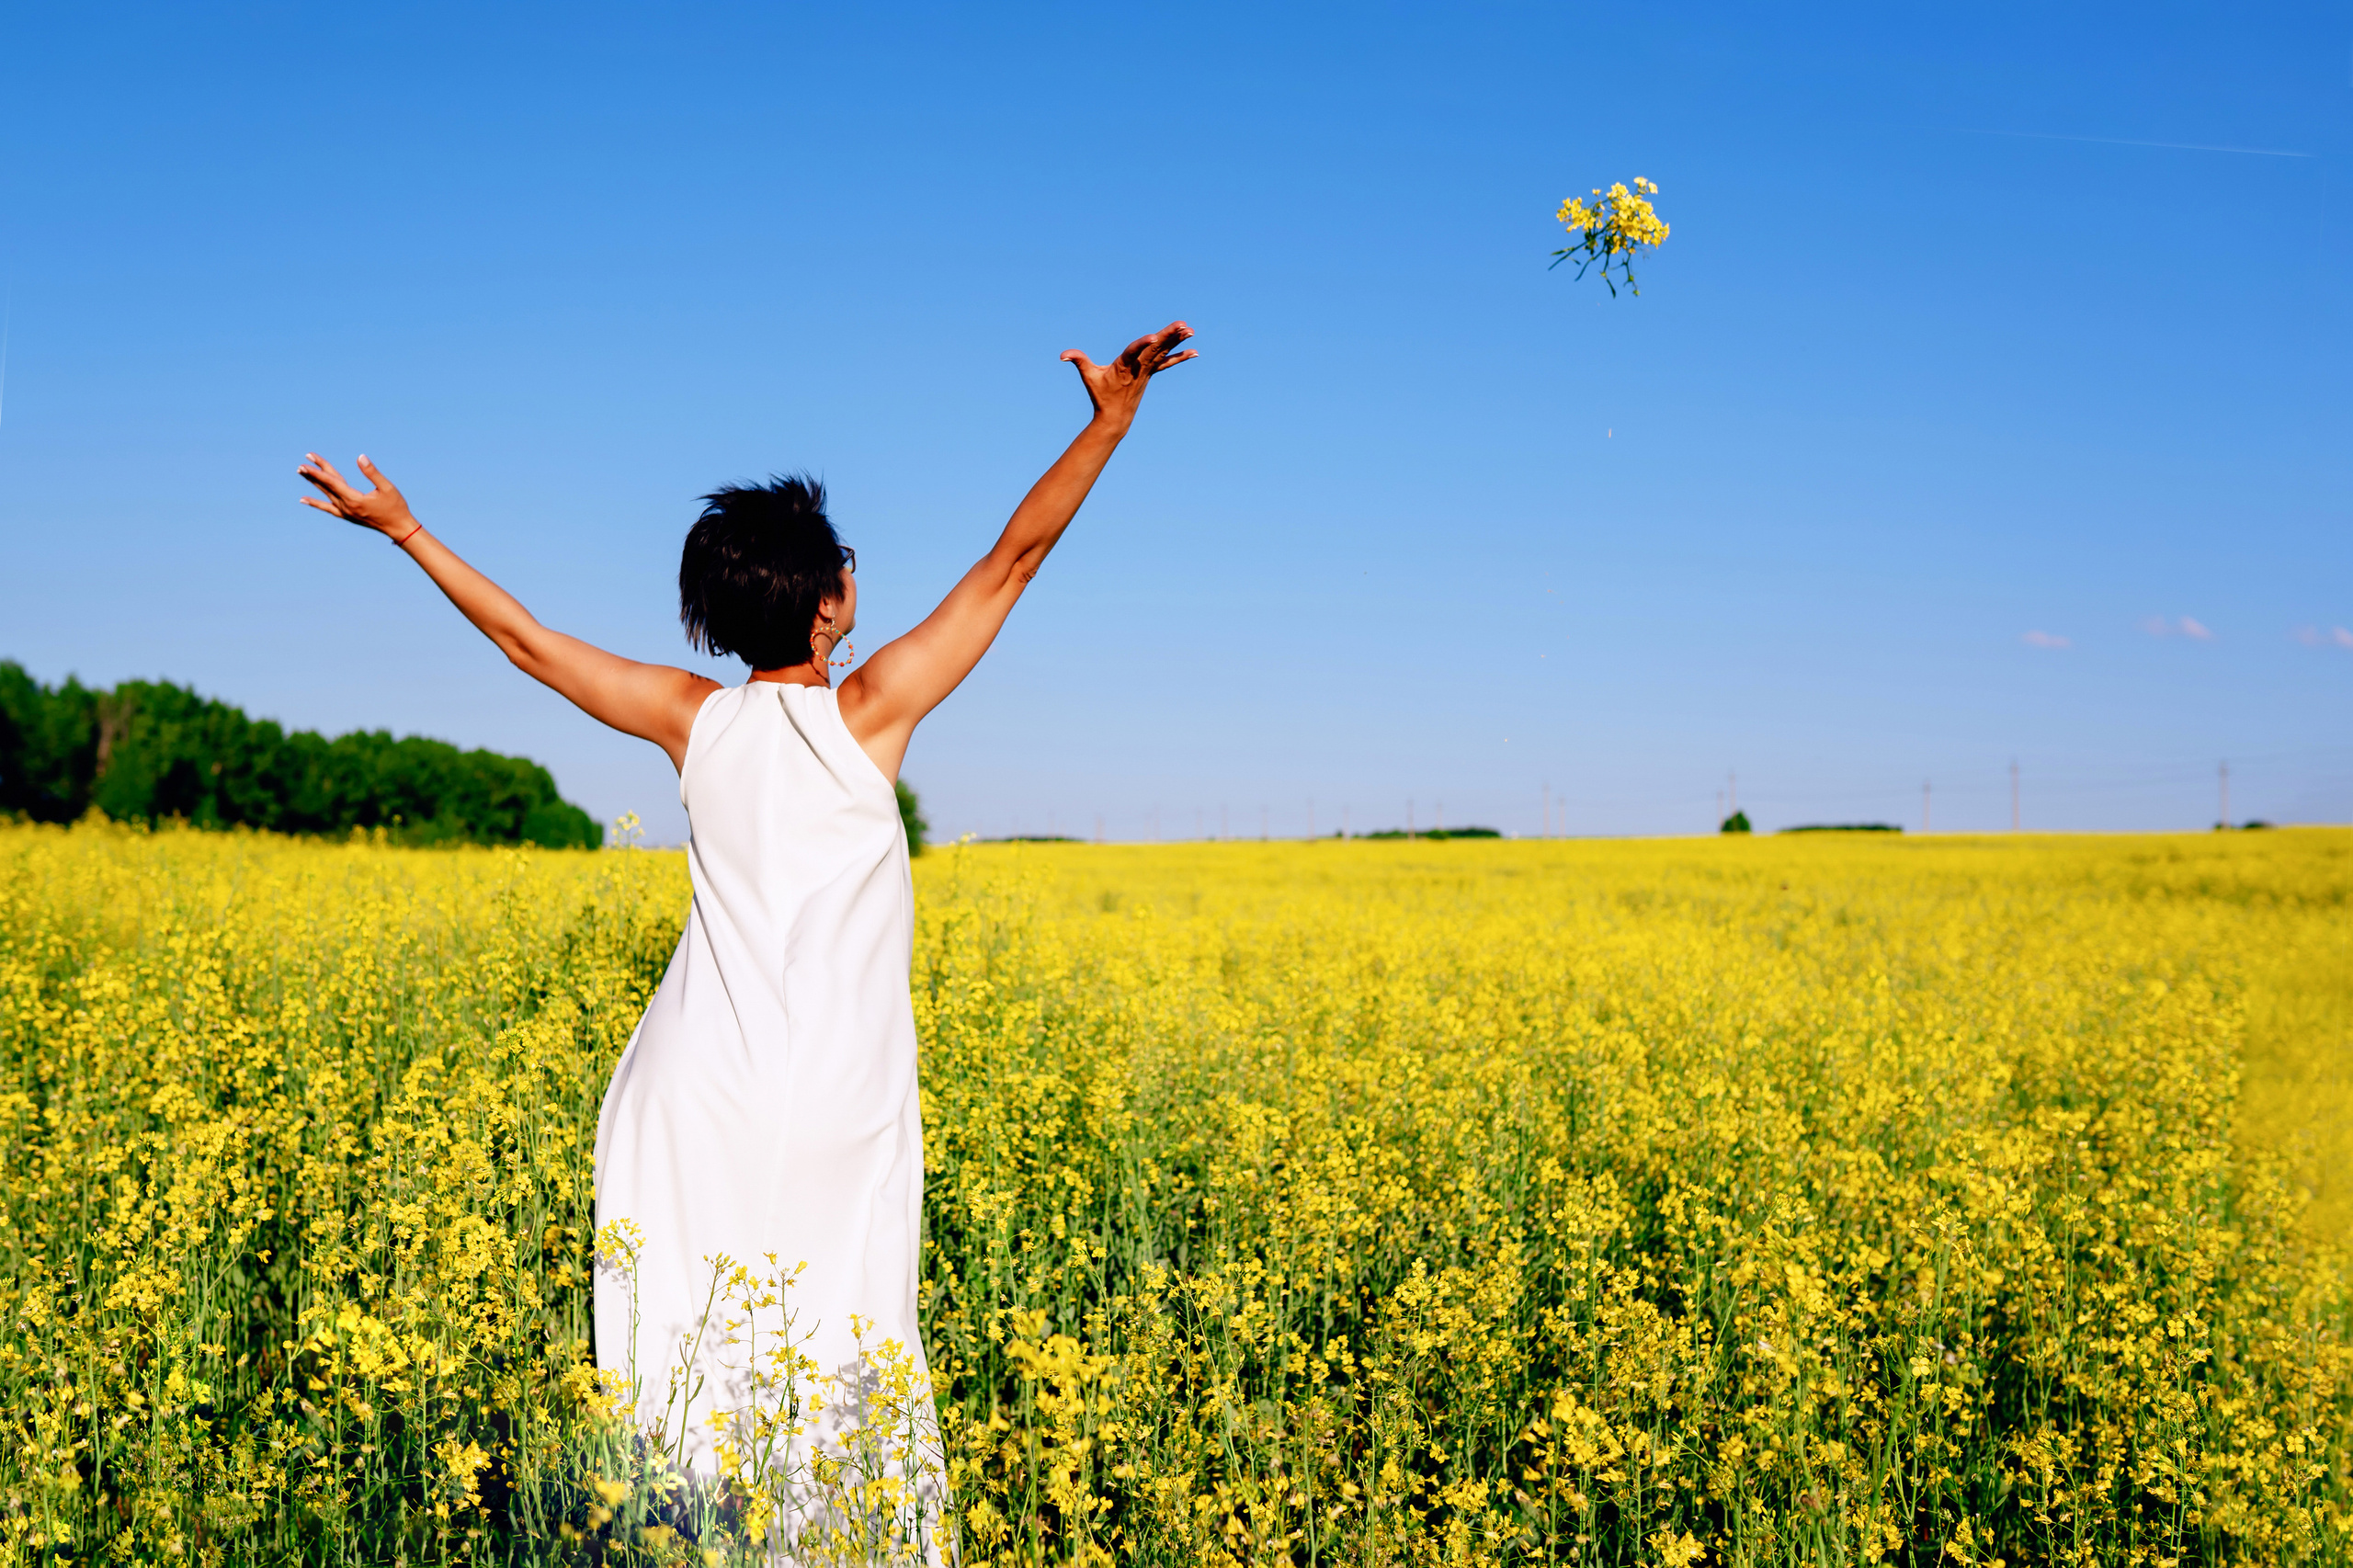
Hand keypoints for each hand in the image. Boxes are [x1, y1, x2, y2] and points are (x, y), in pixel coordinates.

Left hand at [298, 453, 417, 537]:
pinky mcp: (348, 516)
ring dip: (314, 483)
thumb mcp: (387, 488)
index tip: (306, 462)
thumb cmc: (396, 507)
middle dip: (313, 475)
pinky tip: (304, 499)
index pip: (331, 482)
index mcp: (355, 499)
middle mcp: (346, 507)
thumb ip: (372, 473)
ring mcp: (346, 512)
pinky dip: (316, 503)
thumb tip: (360, 457)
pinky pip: (328, 508)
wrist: (399, 528)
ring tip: (301, 473)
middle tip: (301, 465)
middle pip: (327, 486)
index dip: (318, 471)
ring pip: (326, 494)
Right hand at [1060, 322, 1195, 430]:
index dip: (1143, 344)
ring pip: (1163, 352)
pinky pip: (1168, 362)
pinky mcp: (1151, 373)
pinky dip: (1180, 356)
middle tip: (1183, 326)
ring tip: (1191, 330)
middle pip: (1155, 348)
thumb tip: (1062, 355)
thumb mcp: (1088, 377)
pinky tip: (1194, 351)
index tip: (1154, 337)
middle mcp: (1138, 367)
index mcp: (1123, 366)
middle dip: (1169, 336)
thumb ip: (1078, 361)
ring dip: (1177, 341)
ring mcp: (1147, 370)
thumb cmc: (1100, 395)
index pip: (1134, 352)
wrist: (1115, 417)